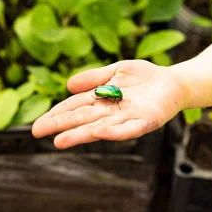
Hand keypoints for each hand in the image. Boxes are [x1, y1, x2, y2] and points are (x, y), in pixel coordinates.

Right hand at [31, 60, 189, 148]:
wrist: (174, 83)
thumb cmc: (143, 77)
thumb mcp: (116, 71)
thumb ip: (94, 78)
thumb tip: (68, 86)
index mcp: (100, 100)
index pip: (73, 107)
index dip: (56, 115)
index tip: (38, 125)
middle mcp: (110, 113)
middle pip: (81, 119)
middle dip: (60, 126)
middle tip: (38, 132)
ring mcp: (127, 118)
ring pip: (99, 128)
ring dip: (80, 134)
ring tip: (60, 141)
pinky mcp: (146, 121)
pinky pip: (129, 129)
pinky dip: (115, 132)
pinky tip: (99, 133)